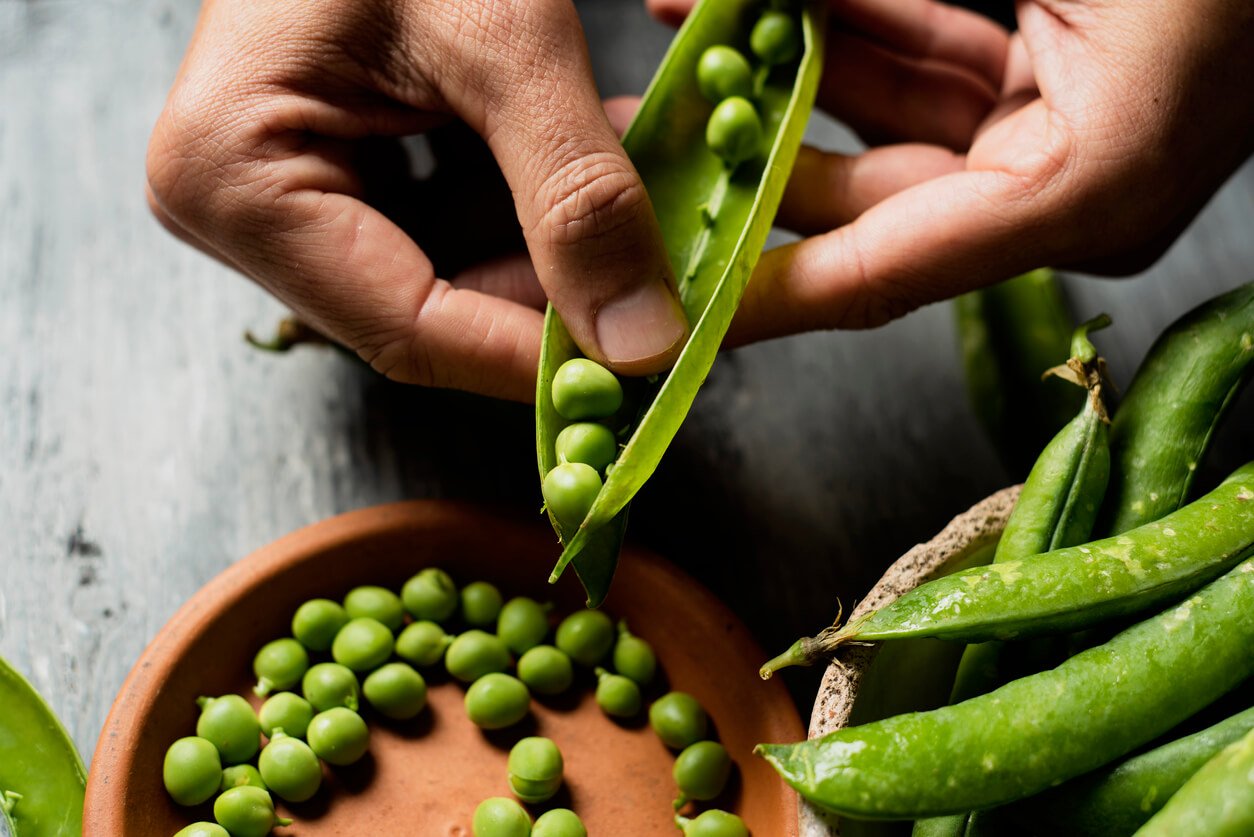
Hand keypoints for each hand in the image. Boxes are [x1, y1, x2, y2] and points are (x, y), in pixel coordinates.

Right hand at [147, 0, 688, 400]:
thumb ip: (575, 188)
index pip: (409, 329)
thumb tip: (642, 341)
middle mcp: (241, 208)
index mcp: (233, 178)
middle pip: (434, 312)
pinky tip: (609, 191)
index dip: (539, 360)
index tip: (653, 366)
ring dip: (563, 261)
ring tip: (660, 234)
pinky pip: (449, 229)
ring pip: (455, 280)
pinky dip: (538, 216)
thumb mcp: (503, 32)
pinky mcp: (336, 172)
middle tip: (678, 299)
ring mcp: (286, 193)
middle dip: (564, 305)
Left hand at [649, 0, 1253, 343]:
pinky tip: (766, 2)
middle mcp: (1068, 188)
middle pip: (866, 197)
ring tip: (683, 33)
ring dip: (785, 68)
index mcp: (1080, 193)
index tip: (669, 313)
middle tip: (653, 136)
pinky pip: (928, 67)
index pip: (876, 269)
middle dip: (751, 153)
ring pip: (885, 119)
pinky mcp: (1057, 81)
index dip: (760, 291)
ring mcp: (1063, 135)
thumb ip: (868, 0)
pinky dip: (848, 28)